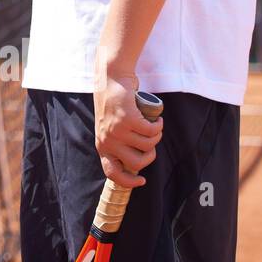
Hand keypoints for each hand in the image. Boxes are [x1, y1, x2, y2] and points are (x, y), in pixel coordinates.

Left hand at [93, 73, 162, 189]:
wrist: (111, 79)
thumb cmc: (113, 105)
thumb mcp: (109, 128)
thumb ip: (117, 144)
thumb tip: (134, 164)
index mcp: (102, 146)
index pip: (112, 173)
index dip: (128, 182)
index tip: (142, 181)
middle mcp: (108, 141)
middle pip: (136, 164)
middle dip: (150, 156)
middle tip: (151, 143)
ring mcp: (117, 130)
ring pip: (148, 145)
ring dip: (156, 137)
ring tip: (153, 126)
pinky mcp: (128, 119)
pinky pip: (152, 131)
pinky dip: (159, 126)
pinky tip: (158, 119)